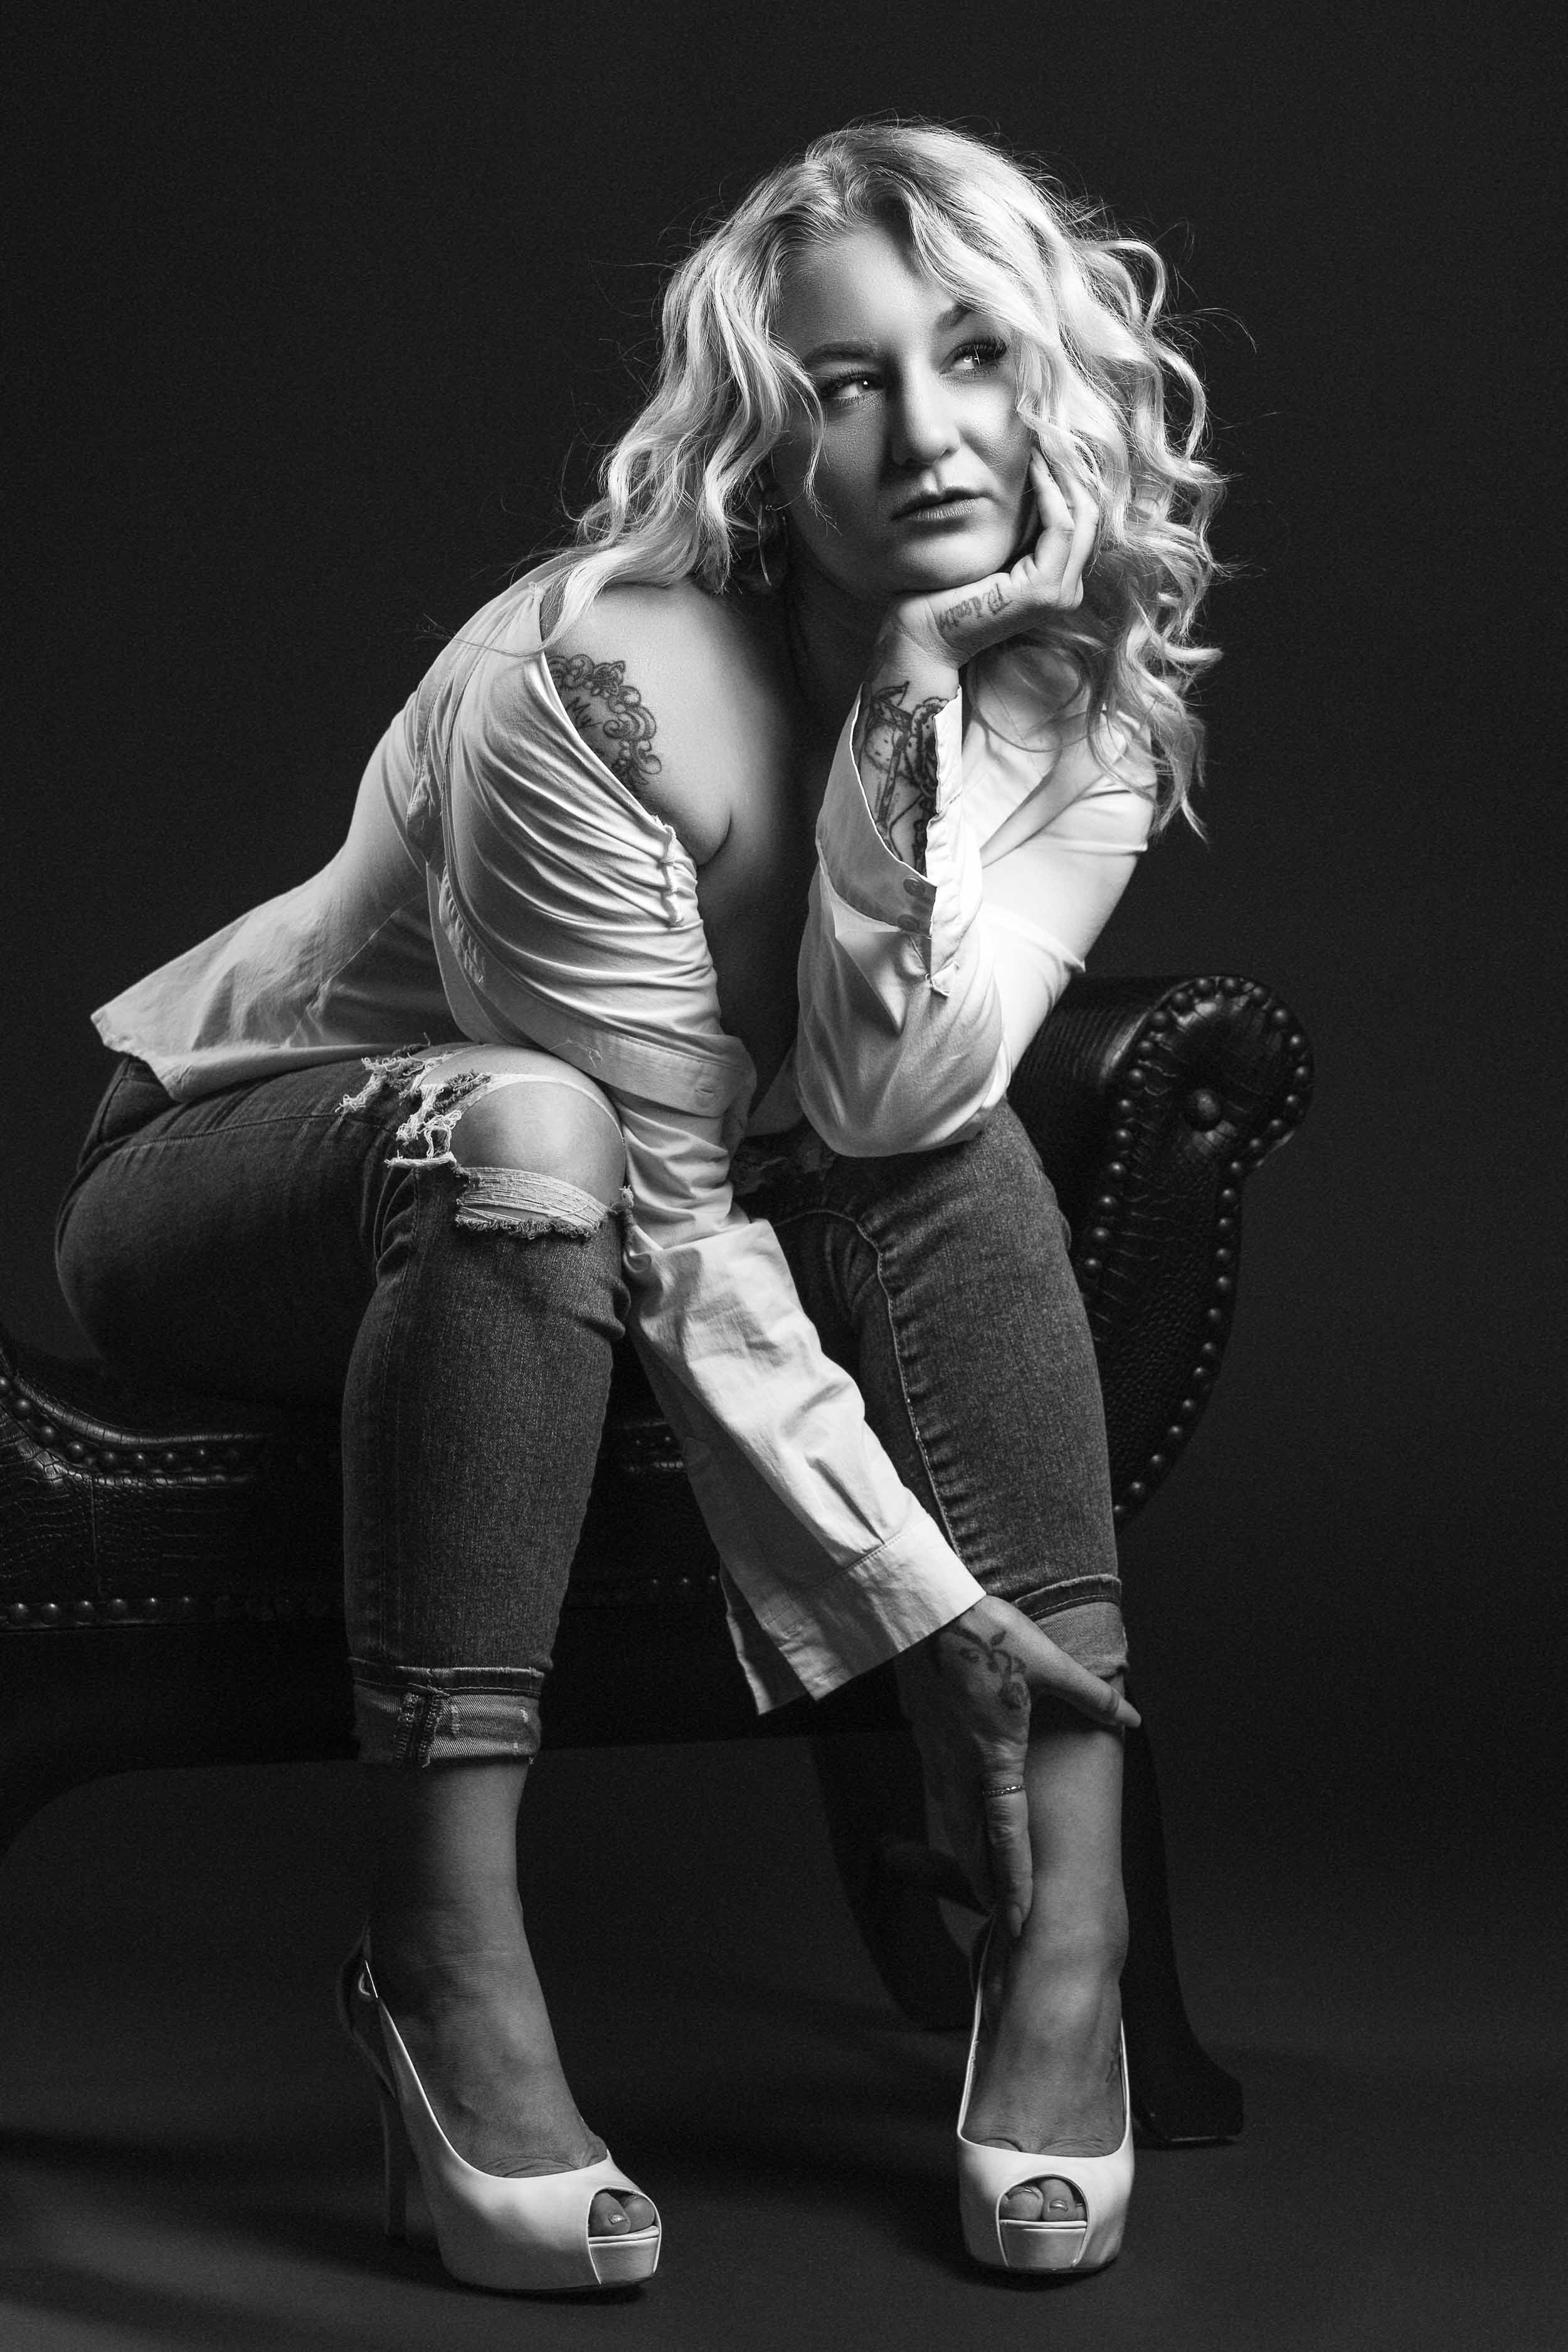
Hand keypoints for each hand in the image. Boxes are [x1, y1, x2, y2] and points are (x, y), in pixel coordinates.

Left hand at [882, 446, 1098, 675]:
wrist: (924, 631)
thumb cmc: (946, 591)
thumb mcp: (991, 549)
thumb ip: (1017, 526)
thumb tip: (1029, 474)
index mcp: (1057, 582)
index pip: (1078, 518)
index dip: (1068, 477)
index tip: (1050, 441)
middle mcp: (1066, 590)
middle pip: (1088, 513)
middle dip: (1072, 469)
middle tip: (1053, 431)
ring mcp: (1059, 593)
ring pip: (1080, 515)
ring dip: (1063, 473)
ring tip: (1045, 441)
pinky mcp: (1043, 591)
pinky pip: (1058, 526)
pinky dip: (1049, 492)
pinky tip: (1034, 467)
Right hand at [894, 1594, 1138, 1939]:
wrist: (925, 1609)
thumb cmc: (988, 1633)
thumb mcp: (1048, 1664)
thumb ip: (1092, 1696)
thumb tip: (1130, 1717)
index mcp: (997, 1754)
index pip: (1007, 1835)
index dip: (1014, 1881)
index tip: (1018, 1919)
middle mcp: (961, 1764)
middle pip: (971, 1841)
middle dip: (985, 1884)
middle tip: (997, 1917)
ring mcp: (936, 1751)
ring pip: (949, 1818)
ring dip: (965, 1854)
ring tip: (977, 1879)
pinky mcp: (922, 1734)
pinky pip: (936, 1789)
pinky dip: (949, 1816)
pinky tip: (955, 1815)